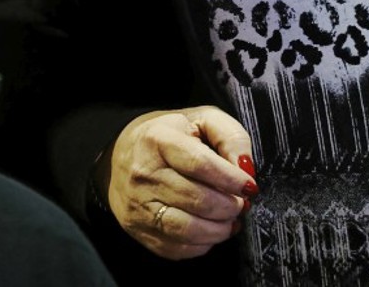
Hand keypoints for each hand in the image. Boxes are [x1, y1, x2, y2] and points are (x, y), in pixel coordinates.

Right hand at [100, 107, 254, 260]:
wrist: (120, 155)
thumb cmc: (168, 137)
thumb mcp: (201, 119)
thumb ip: (231, 136)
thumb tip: (245, 169)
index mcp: (158, 139)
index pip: (200, 164)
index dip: (232, 179)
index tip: (249, 186)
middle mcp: (144, 173)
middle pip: (199, 200)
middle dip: (231, 206)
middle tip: (241, 202)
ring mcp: (139, 205)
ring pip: (190, 229)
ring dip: (221, 228)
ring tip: (229, 217)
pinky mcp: (140, 230)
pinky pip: (180, 248)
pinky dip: (204, 243)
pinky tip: (210, 228)